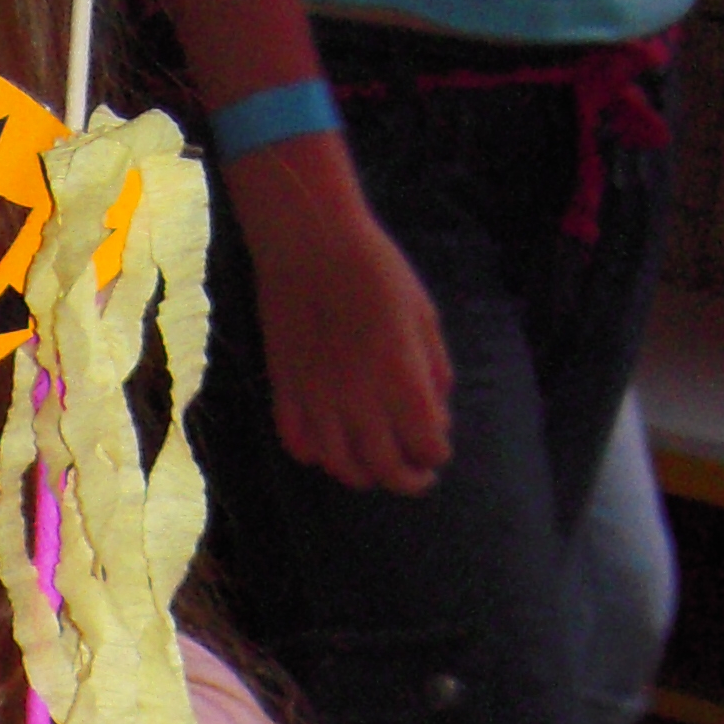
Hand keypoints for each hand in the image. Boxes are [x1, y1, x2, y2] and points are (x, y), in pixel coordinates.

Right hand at [226, 137, 452, 494]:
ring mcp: (317, 398)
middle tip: (416, 477)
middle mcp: (359, 399)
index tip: (438, 449)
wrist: (311, 244)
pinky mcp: (285, 390)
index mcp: (400, 378)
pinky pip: (298, 443)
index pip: (426, 444)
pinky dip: (314, 455)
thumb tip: (438, 412)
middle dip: (407, 480)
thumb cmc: (376, 271)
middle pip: (385, 468)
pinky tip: (327, 447)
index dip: (436, 454)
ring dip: (361, 475)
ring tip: (373, 468)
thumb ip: (434, 368)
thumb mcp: (423, 314)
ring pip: (340, 465)